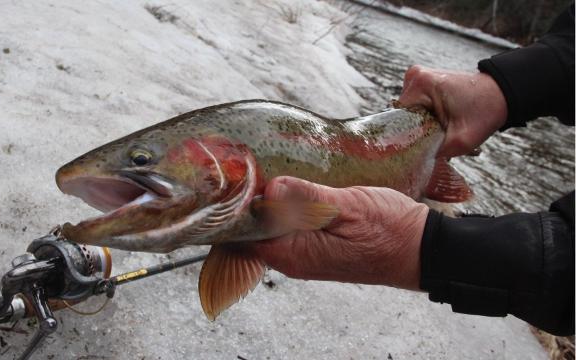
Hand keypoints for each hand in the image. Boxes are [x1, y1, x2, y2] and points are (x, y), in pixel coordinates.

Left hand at [248, 176, 428, 290]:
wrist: (422, 249)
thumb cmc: (390, 231)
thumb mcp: (349, 207)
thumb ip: (308, 198)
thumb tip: (271, 188)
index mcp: (294, 254)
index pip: (243, 236)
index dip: (234, 208)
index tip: (233, 178)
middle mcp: (293, 259)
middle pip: (254, 230)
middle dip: (249, 201)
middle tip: (247, 164)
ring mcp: (304, 254)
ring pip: (272, 227)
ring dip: (268, 202)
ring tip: (264, 167)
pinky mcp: (316, 246)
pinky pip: (289, 226)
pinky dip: (285, 206)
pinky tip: (288, 183)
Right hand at [399, 65, 507, 157]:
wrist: (502, 94)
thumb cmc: (484, 112)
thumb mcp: (460, 141)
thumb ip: (433, 152)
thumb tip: (410, 162)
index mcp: (420, 84)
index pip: (398, 118)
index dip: (408, 137)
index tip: (422, 148)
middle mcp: (414, 76)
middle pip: (403, 115)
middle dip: (417, 131)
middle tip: (436, 141)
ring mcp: (418, 77)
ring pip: (409, 113)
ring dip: (422, 126)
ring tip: (441, 130)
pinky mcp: (423, 82)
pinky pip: (416, 107)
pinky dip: (425, 118)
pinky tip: (440, 122)